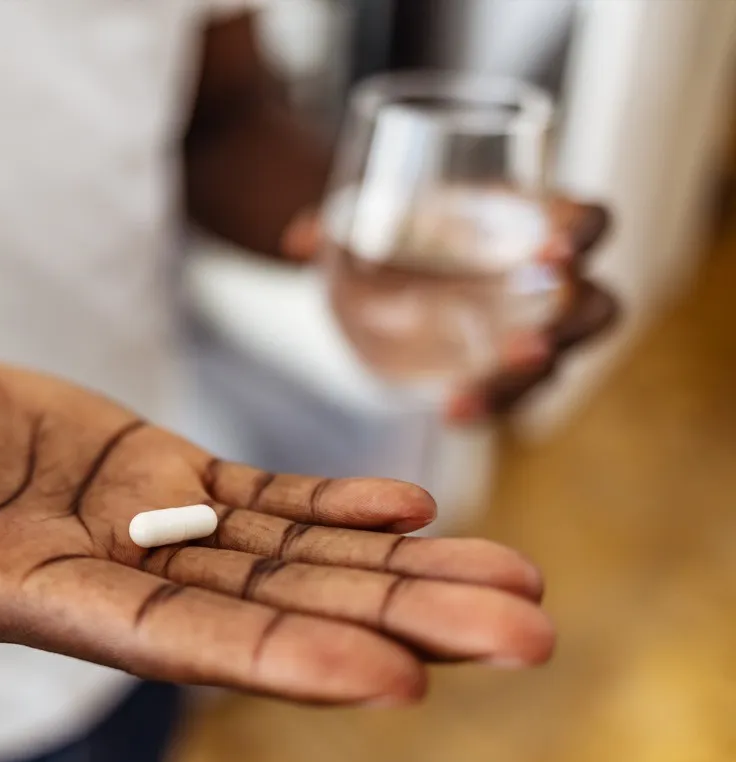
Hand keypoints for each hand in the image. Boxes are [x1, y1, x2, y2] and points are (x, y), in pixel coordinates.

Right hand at [0, 337, 553, 705]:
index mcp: (19, 591)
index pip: (164, 639)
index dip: (274, 659)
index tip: (392, 679)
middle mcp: (99, 580)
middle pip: (265, 616)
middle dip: (392, 627)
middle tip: (525, 638)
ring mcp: (138, 531)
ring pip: (286, 564)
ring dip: (399, 575)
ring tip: (514, 585)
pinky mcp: (155, 479)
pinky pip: (258, 505)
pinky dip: (333, 511)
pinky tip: (409, 514)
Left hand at [282, 195, 620, 422]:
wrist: (378, 272)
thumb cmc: (394, 228)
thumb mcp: (368, 217)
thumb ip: (336, 224)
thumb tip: (299, 240)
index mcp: (530, 221)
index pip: (587, 221)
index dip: (582, 231)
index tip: (553, 247)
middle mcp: (544, 281)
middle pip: (594, 304)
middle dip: (572, 322)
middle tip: (530, 341)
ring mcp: (528, 333)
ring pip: (561, 359)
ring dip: (528, 378)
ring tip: (477, 393)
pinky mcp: (500, 373)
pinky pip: (512, 395)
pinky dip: (487, 404)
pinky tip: (451, 412)